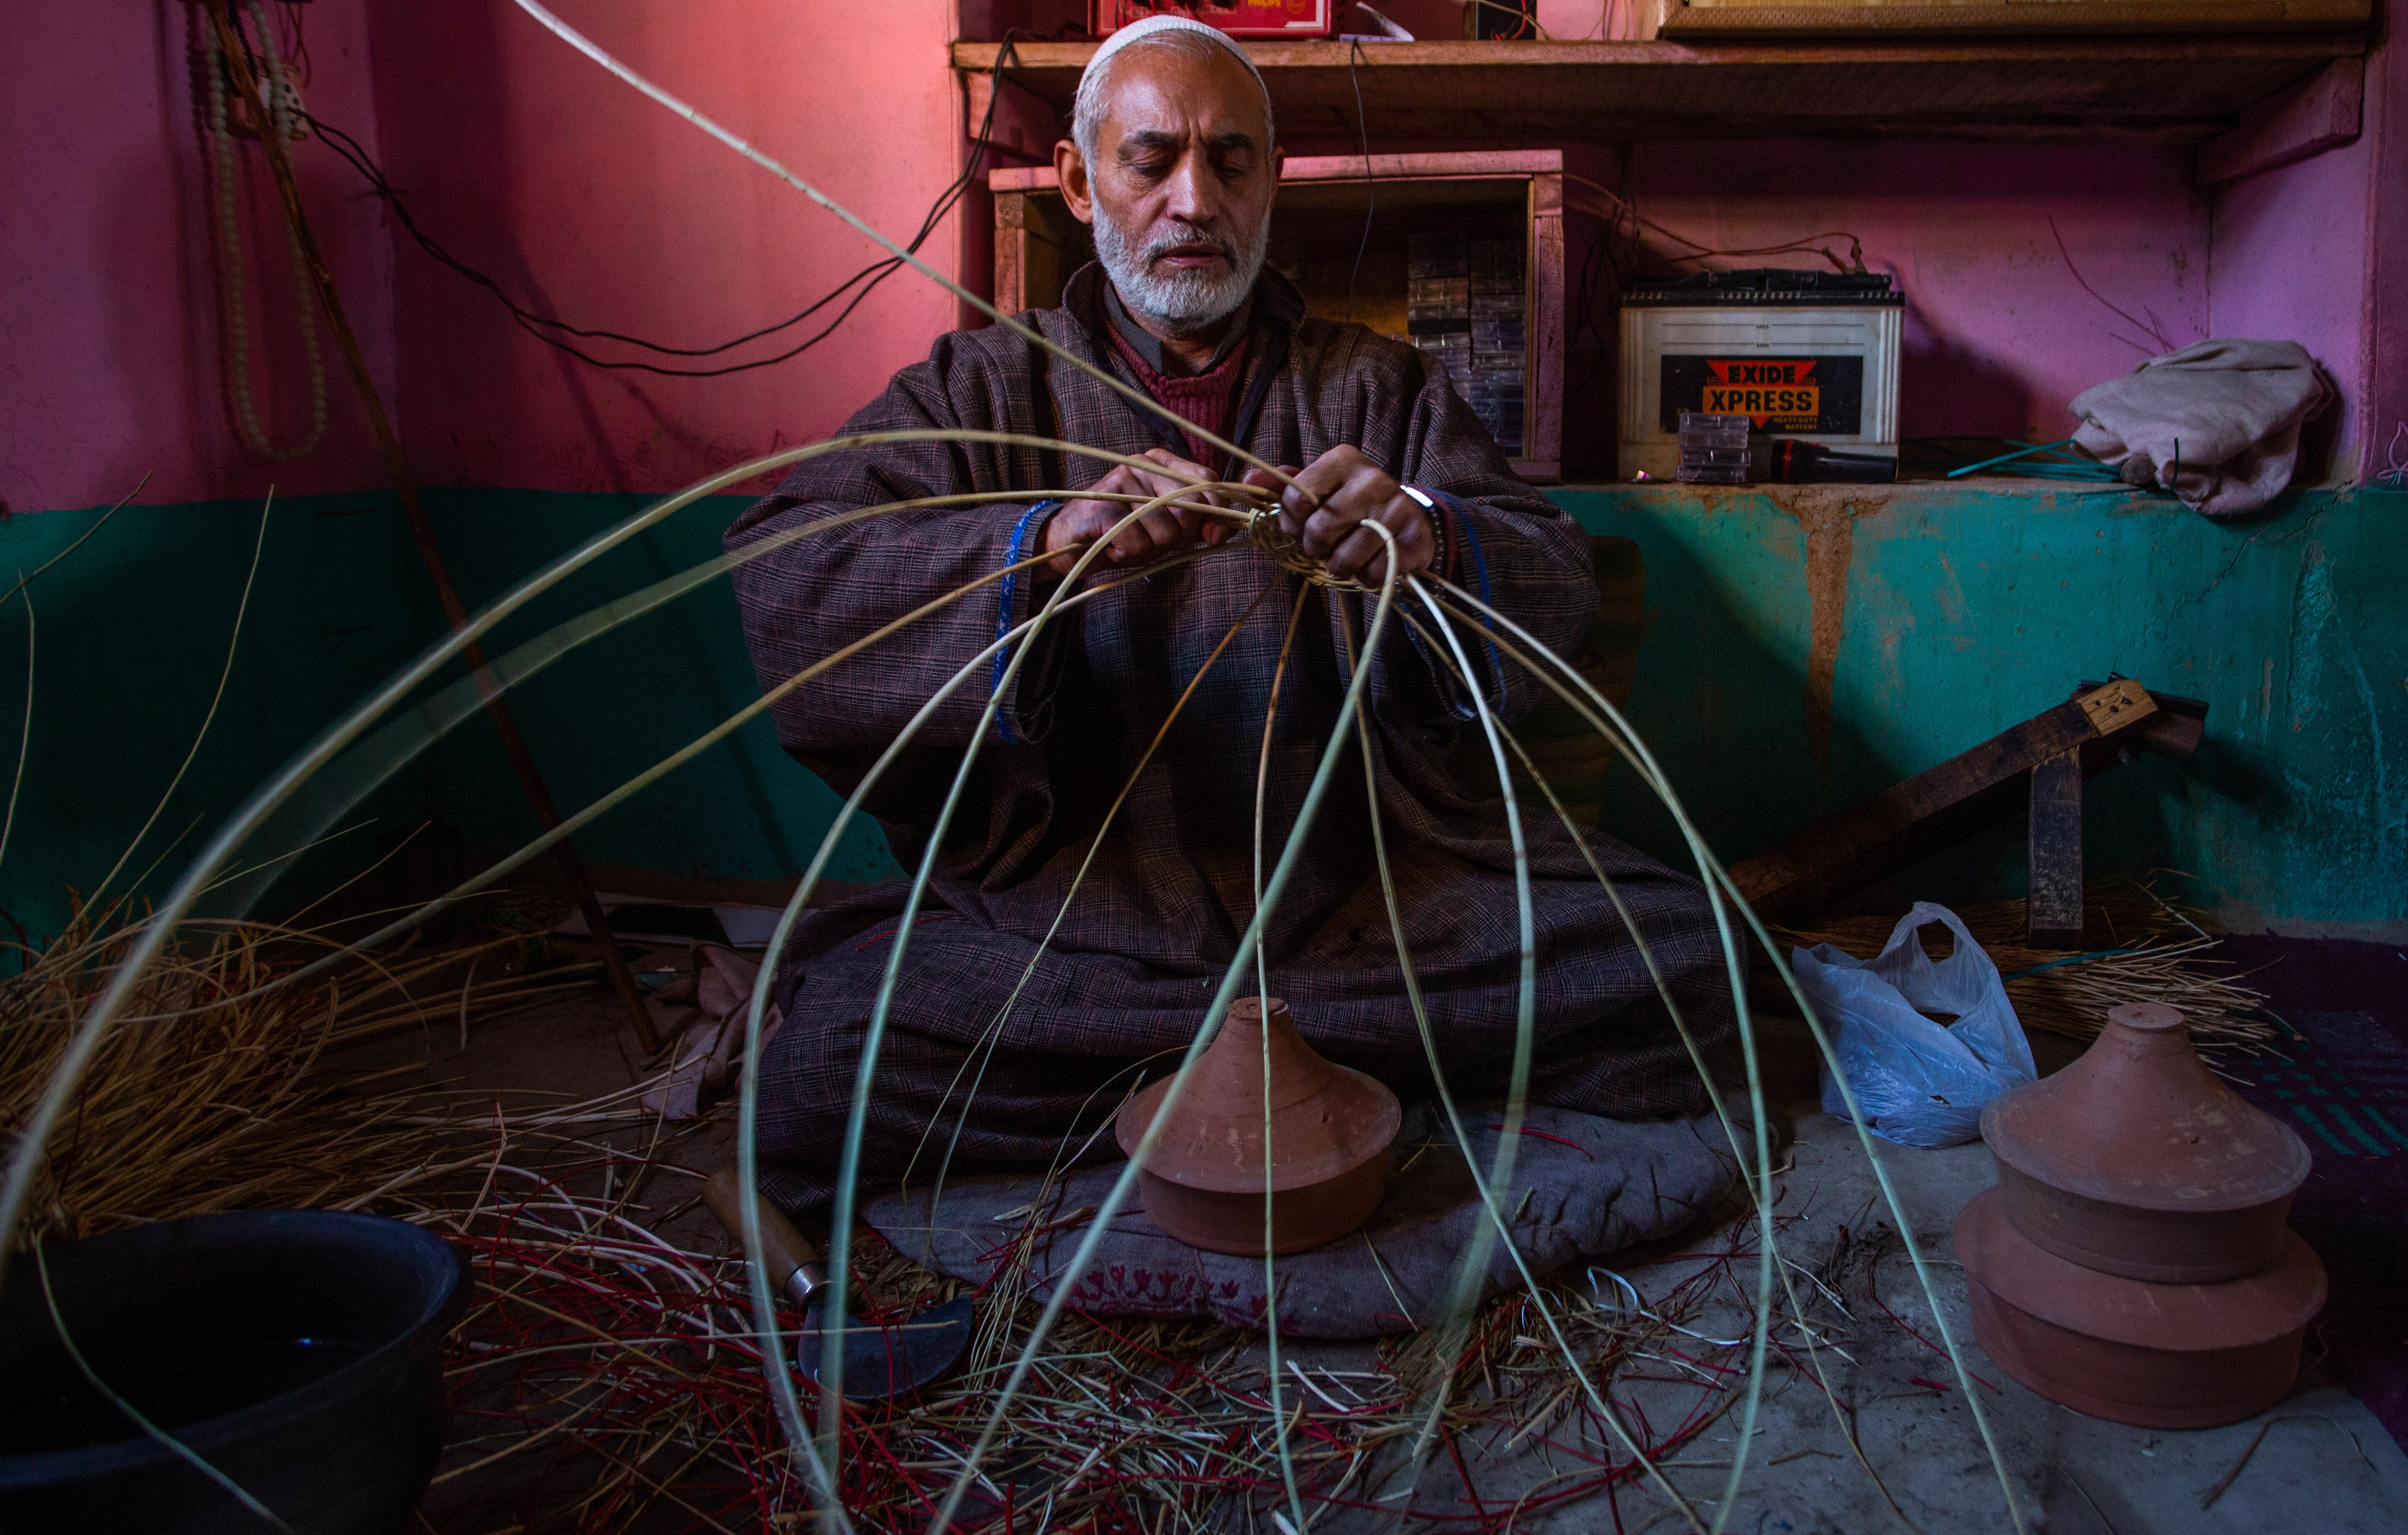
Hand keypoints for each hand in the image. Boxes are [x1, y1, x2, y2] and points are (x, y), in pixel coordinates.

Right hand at [1040, 448, 1233, 577]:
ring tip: (1128, 544)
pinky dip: (1128, 556)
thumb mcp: (1166, 528)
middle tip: (1152, 542)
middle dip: (1178, 539)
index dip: (1217, 513)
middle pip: (1191, 509)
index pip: (1207, 480)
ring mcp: (1120, 481)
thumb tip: (1222, 531)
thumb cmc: (1122, 535)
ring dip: (1150, 551)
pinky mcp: (1102, 506)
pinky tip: (1113, 548)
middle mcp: (1141, 464)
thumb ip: (1198, 524)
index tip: (1211, 536)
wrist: (1066, 543)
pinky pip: (1138, 543)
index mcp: (1161, 463)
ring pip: (1166, 532)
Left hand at [1245, 445, 1434, 587]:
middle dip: (1316, 548)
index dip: (1291, 524)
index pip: (1295, 499)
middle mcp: (1373, 478)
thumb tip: (1249, 479)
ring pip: (1346, 558)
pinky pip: (1375, 573)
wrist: (1407, 518)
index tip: (1302, 527)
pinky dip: (1367, 578)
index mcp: (1342, 460)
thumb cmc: (1351, 504)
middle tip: (1326, 546)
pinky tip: (1373, 563)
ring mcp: (1398, 508)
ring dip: (1340, 567)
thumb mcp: (1317, 488)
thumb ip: (1283, 485)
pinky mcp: (1416, 538)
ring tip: (1349, 556)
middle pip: (1319, 530)